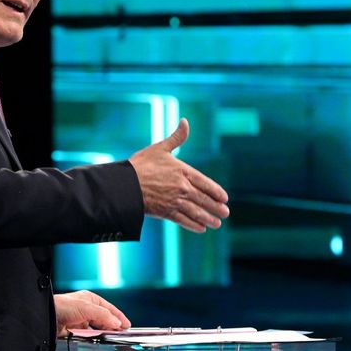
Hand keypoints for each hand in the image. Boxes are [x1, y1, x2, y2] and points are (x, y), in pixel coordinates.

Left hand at [54, 290, 131, 337]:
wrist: (47, 317)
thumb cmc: (62, 306)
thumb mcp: (86, 308)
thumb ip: (104, 315)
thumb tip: (116, 322)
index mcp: (90, 300)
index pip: (109, 309)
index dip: (119, 317)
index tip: (127, 325)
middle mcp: (86, 310)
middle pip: (104, 320)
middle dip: (112, 327)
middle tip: (120, 334)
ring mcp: (80, 321)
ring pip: (96, 330)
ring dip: (102, 334)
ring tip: (109, 338)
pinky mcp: (74, 332)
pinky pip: (87, 337)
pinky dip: (92, 340)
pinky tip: (96, 342)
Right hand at [129, 118, 229, 232]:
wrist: (124, 185)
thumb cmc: (141, 165)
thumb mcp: (160, 148)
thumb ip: (176, 137)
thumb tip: (185, 121)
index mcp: (183, 172)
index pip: (205, 183)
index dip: (216, 191)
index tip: (224, 198)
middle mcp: (182, 188)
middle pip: (204, 199)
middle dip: (216, 207)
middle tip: (225, 213)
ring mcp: (175, 201)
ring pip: (196, 212)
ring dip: (208, 218)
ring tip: (217, 223)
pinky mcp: (166, 213)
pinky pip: (183, 220)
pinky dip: (193, 225)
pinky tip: (201, 229)